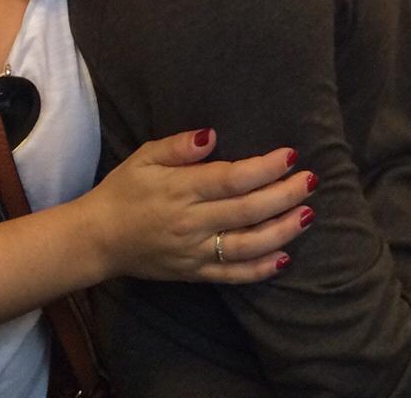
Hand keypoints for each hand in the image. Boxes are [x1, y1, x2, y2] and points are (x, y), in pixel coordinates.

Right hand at [82, 129, 313, 284]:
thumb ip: (179, 146)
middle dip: (284, 196)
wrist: (98, 240)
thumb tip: (211, 135)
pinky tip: (283, 257)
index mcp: (181, 190)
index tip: (290, 154)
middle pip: (247, 211)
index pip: (232, 179)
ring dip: (281, 232)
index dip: (264, 168)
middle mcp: (192, 224)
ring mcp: (194, 253)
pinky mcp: (194, 274)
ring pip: (247, 246)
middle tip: (312, 180)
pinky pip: (232, 276)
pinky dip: (259, 270)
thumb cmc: (124, 191)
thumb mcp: (145, 157)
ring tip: (307, 215)